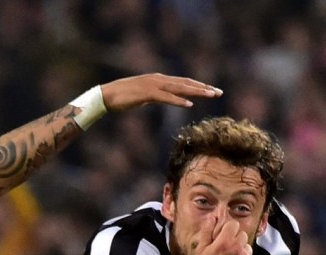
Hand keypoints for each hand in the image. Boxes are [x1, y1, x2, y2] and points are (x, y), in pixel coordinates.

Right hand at [100, 73, 221, 110]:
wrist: (106, 96)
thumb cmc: (122, 97)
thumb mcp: (143, 96)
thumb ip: (154, 96)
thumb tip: (161, 99)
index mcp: (158, 80)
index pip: (183, 82)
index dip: (198, 86)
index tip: (211, 90)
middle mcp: (159, 79)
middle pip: (186, 83)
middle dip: (203, 88)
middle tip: (219, 92)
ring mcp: (153, 85)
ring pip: (180, 88)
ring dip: (196, 92)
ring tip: (211, 95)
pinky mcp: (147, 93)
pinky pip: (166, 97)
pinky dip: (178, 100)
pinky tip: (189, 104)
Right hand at [195, 219, 254, 254]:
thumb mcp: (201, 250)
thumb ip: (207, 232)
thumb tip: (213, 217)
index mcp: (224, 242)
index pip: (233, 224)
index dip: (227, 229)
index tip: (223, 235)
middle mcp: (237, 249)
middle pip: (241, 234)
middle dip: (234, 239)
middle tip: (225, 249)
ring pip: (247, 246)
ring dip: (240, 250)